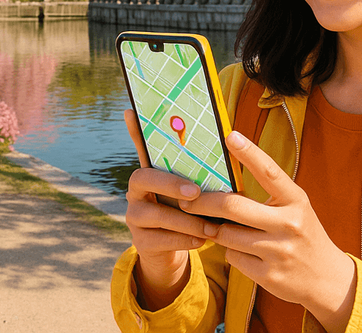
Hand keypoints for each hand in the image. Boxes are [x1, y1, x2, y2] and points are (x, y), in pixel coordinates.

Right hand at [123, 109, 207, 309]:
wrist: (175, 249)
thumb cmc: (190, 209)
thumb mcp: (194, 189)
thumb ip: (201, 171)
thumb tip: (231, 140)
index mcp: (152, 172)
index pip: (141, 147)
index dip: (134, 130)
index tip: (131, 111)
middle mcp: (136, 191)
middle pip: (143, 178)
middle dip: (170, 184)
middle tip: (195, 191)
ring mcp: (134, 216)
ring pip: (156, 214)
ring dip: (187, 220)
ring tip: (211, 226)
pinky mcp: (140, 242)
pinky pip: (162, 240)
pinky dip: (185, 239)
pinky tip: (203, 240)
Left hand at [181, 130, 356, 332]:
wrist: (327, 277)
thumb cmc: (303, 233)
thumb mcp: (295, 209)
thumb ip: (269, 196)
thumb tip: (229, 181)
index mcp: (296, 200)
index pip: (269, 171)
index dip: (249, 153)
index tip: (231, 136)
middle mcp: (288, 223)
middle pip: (234, 206)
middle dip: (205, 202)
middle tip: (187, 199)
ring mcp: (278, 251)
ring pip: (227, 235)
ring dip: (218, 231)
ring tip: (221, 228)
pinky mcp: (268, 275)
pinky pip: (233, 258)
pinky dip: (232, 253)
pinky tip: (244, 252)